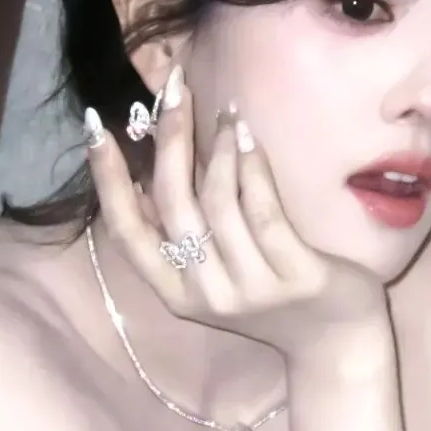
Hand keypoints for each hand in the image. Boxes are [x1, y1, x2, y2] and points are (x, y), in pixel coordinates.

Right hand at [84, 68, 389, 362]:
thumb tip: (140, 172)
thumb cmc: (269, 295)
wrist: (336, 341)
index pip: (127, 230)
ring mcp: (251, 287)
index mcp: (174, 291)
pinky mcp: (295, 276)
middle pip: (173, 204)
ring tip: (225, 113)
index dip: (106, 178)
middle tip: (172, 89)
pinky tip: (248, 136)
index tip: (94, 126)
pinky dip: (252, 167)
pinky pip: (264, 211)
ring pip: (219, 202)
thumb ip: (180, 233)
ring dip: (217, 148)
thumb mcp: (213, 273)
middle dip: (169, 139)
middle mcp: (205, 292)